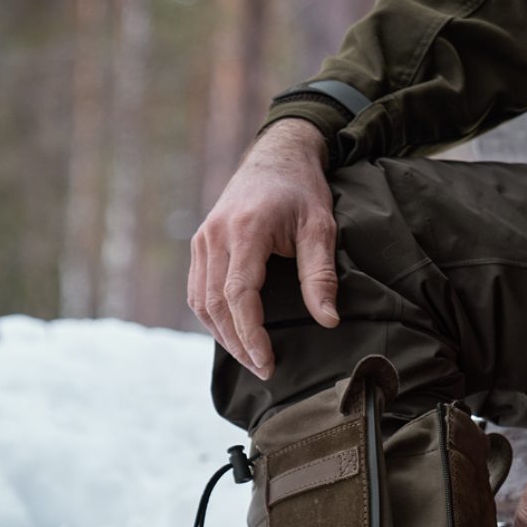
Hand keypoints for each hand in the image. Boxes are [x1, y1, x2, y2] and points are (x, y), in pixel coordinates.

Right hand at [188, 118, 337, 379]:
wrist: (277, 155)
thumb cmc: (302, 191)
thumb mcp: (321, 228)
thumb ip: (321, 276)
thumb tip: (328, 321)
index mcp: (245, 231)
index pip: (239, 295)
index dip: (251, 335)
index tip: (267, 363)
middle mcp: (216, 236)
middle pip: (216, 305)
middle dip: (239, 344)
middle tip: (264, 371)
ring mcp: (203, 239)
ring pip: (202, 301)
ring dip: (224, 336)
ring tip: (251, 359)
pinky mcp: (201, 244)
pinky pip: (198, 291)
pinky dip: (213, 318)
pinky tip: (234, 335)